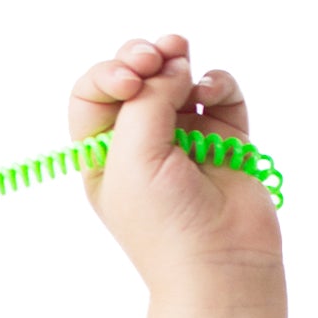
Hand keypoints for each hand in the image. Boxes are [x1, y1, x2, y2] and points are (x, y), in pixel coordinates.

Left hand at [70, 33, 283, 293]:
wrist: (221, 260)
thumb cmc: (164, 221)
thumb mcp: (132, 157)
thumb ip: (146, 100)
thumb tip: (173, 67)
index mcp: (102, 155)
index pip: (92, 94)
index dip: (109, 74)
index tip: (132, 80)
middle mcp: (139, 144)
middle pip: (134, 78)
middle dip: (143, 57)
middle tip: (155, 57)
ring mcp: (183, 139)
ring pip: (177, 78)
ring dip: (178, 62)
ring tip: (181, 57)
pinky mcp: (224, 138)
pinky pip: (218, 92)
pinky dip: (216, 82)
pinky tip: (210, 93)